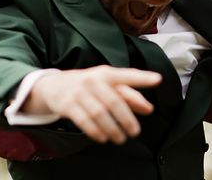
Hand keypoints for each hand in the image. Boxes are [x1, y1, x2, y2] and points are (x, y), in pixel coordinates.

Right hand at [23, 65, 160, 143]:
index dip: (142, 77)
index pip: (127, 75)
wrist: (54, 85)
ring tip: (120, 138)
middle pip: (114, 101)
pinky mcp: (67, 105)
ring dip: (112, 128)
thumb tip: (148, 108)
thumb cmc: (88, 85)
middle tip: (135, 132)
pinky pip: (83, 121)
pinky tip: (103, 138)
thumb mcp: (107, 85)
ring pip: (99, 113)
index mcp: (107, 73)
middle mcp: (93, 80)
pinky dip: (95, 131)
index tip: (158, 79)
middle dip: (127, 119)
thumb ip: (129, 95)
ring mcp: (79, 92)